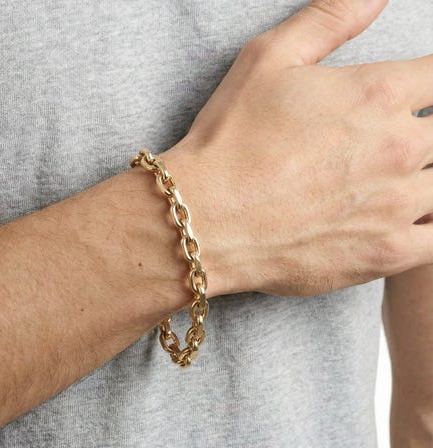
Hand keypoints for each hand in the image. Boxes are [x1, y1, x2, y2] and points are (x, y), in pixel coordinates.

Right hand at [162, 0, 432, 296]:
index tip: (420, 91)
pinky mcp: (385, 254)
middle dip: (427, 133)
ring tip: (400, 182)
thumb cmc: (230, 143)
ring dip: (426, 179)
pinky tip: (413, 220)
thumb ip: (330, 18)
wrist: (206, 218)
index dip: (432, 81)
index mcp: (377, 94)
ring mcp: (396, 206)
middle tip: (389, 145)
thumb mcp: (269, 60)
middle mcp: (398, 148)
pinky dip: (431, 228)